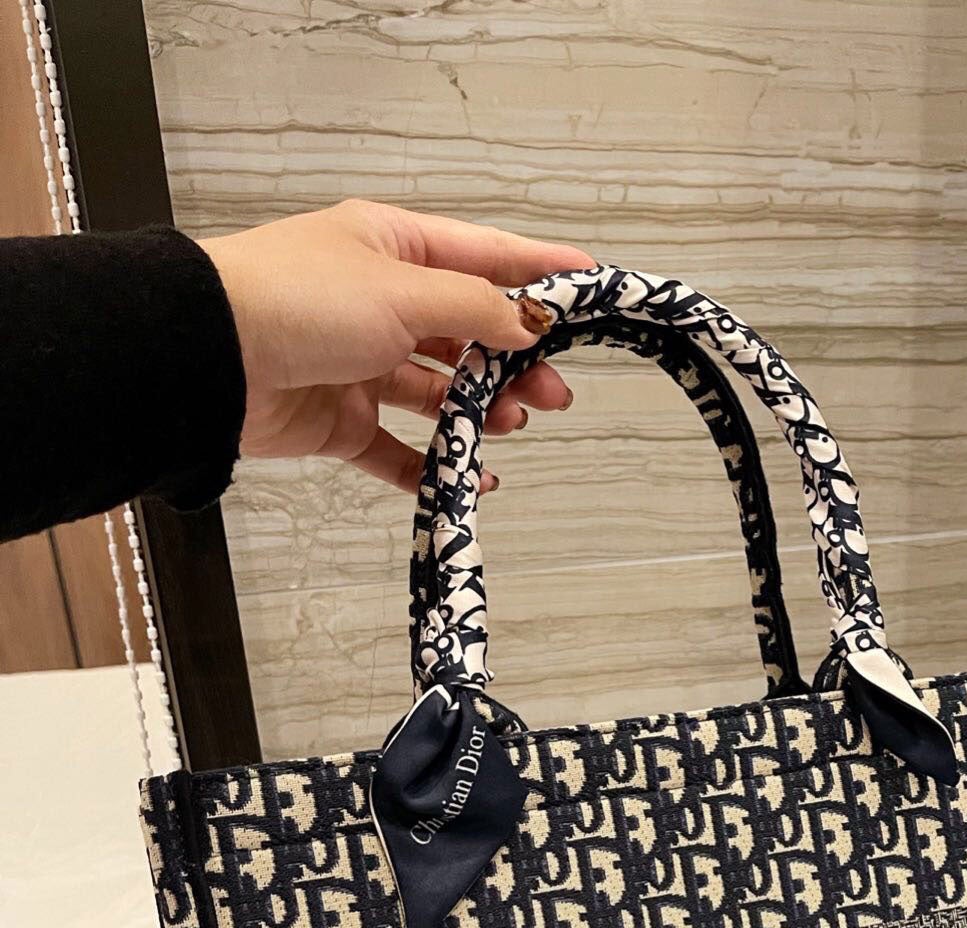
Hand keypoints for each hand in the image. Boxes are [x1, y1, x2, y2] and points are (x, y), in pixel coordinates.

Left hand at [201, 200, 594, 491]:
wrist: (210, 357)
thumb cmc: (297, 299)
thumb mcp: (403, 291)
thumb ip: (475, 308)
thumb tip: (527, 323)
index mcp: (393, 248)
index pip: (483, 255)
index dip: (539, 270)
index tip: (592, 285)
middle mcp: (379, 302)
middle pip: (468, 333)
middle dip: (516, 362)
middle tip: (554, 394)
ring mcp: (360, 363)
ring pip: (440, 392)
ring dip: (481, 411)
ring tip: (510, 426)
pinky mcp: (340, 419)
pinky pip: (399, 449)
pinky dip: (436, 466)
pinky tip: (471, 477)